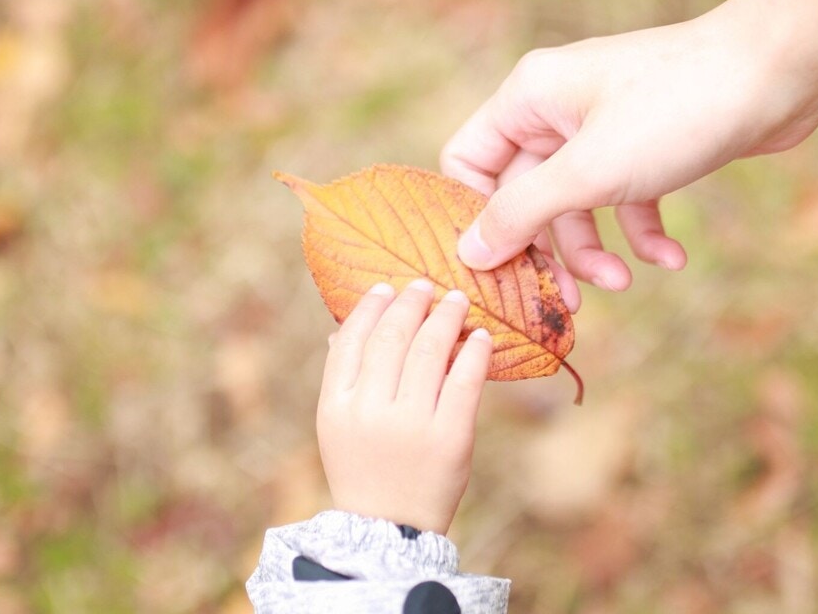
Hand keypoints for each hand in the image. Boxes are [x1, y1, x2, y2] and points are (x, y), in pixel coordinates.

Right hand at [316, 279, 492, 534]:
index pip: (351, 340)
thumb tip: (345, 327)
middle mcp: (370, 411)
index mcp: (336, 407)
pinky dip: (474, 353)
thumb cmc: (364, 470)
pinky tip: (480, 337)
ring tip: (457, 301)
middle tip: (427, 286)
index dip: (370, 308)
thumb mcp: (337, 428)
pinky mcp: (450, 438)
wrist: (390, 532)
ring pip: (430, 352)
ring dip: (445, 318)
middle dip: (412, 304)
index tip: (387, 287)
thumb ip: (343, 379)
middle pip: (392, 338)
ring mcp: (411, 424)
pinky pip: (465, 382)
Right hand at [441, 0, 817, 296]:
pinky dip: (642, 233)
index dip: (474, 217)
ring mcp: (605, 128)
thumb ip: (523, 213)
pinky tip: (671, 259)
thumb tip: (468, 252)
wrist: (777, 73)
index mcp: (528, 99)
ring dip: (595, 251)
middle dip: (545, 249)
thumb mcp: (589, 171)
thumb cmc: (676, 110)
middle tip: (562, 301)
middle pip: (524, 194)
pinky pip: (626, 199)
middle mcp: (558, 110)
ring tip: (624, 282)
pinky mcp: (649, 145)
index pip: (469, 162)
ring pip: (577, 205)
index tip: (493, 268)